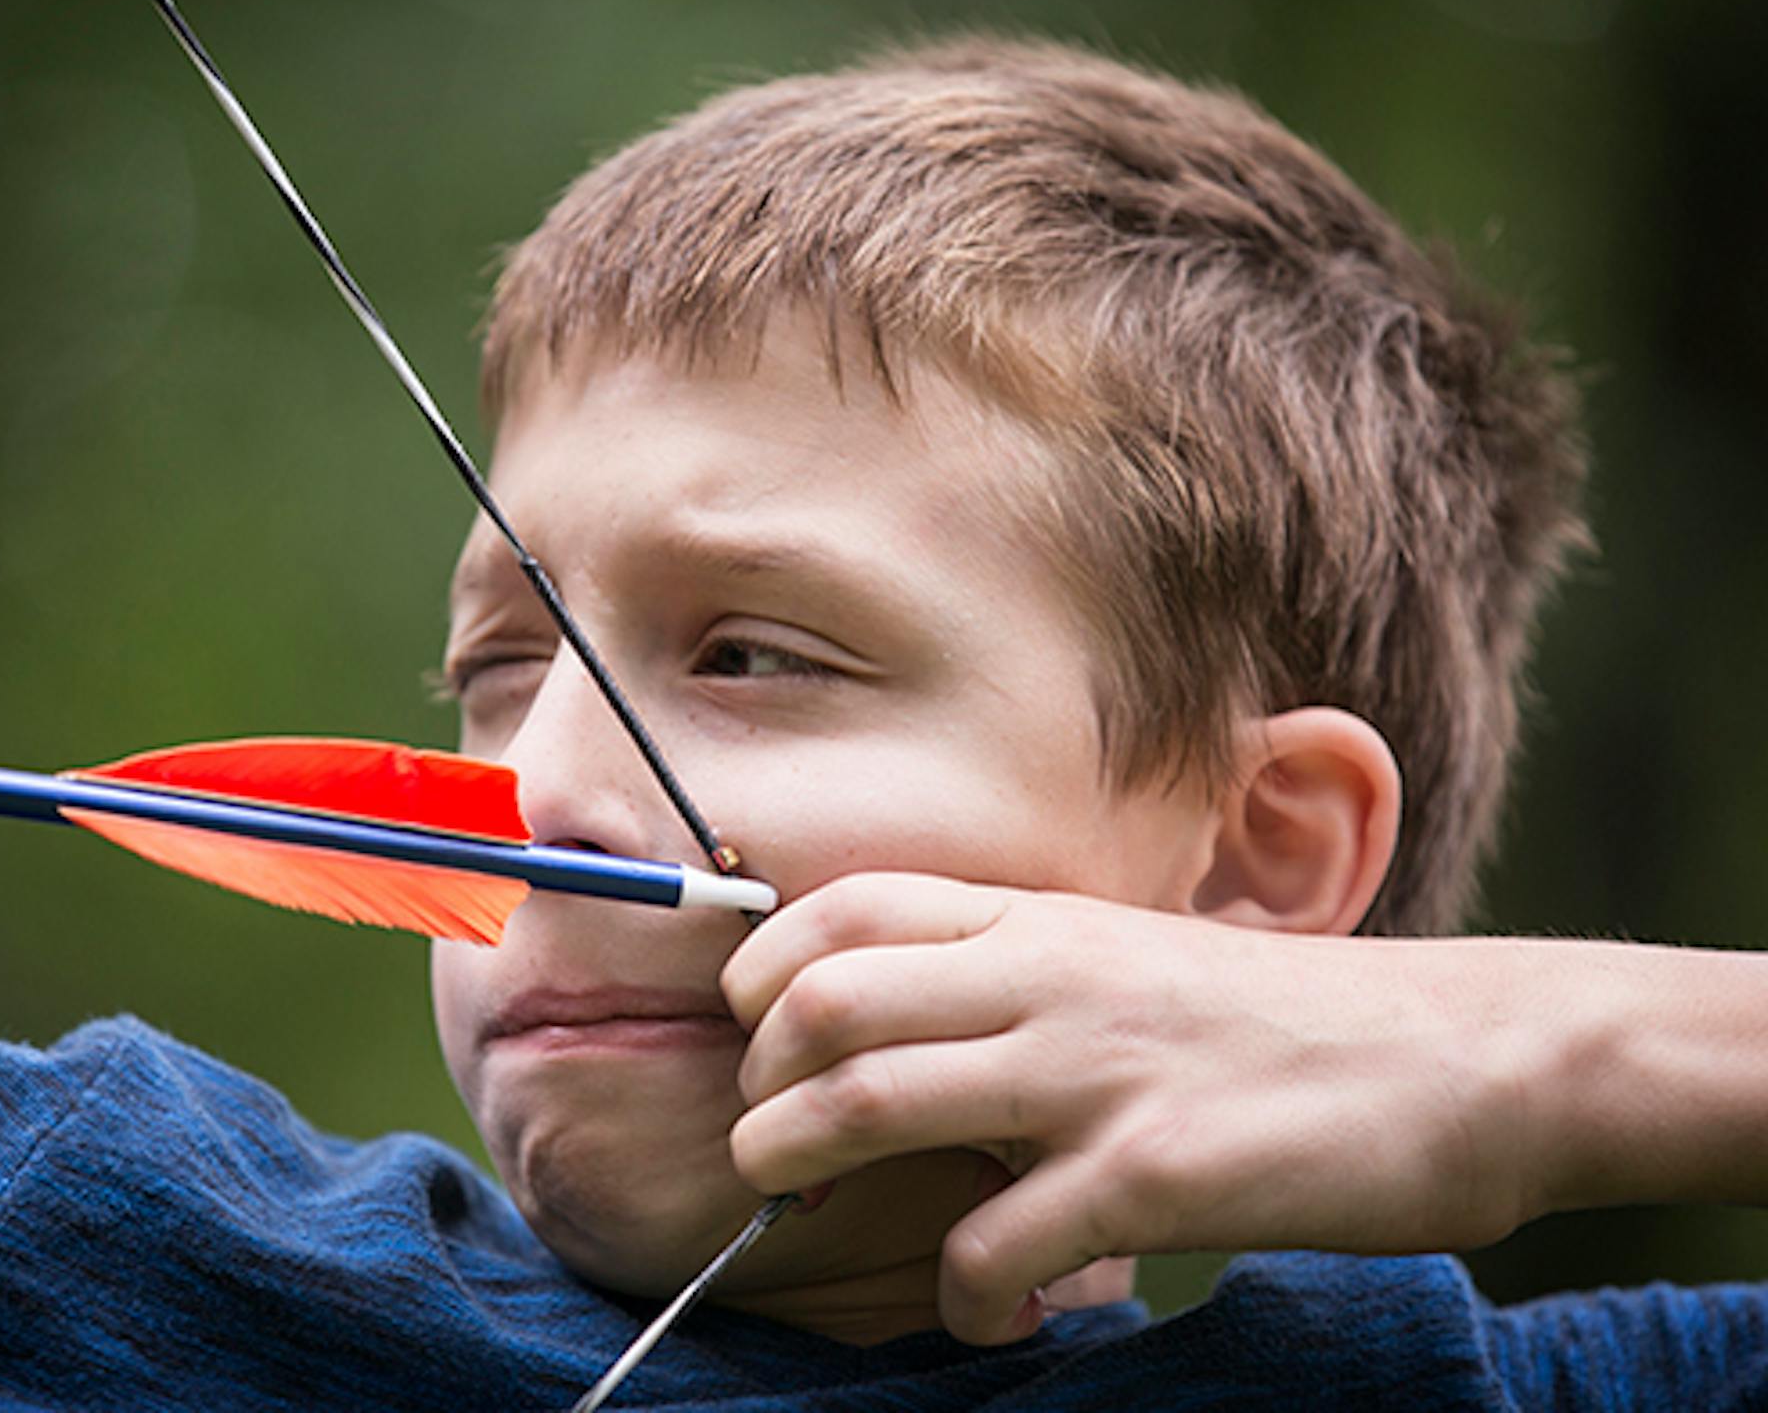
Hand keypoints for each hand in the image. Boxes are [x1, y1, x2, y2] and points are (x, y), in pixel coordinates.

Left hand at [721, 874, 1541, 1343]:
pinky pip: (992, 1245)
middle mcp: (1052, 979)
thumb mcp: (1139, 960)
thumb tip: (918, 1036)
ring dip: (798, 1163)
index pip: (849, 908)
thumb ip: (1027, 980)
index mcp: (1047, 922)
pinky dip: (958, 1295)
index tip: (751, 1027)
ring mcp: (1095, 1074)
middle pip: (827, 1003)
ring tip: (794, 1204)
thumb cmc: (1292, 1023)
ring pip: (870, 1104)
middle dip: (757, 1079)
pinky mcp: (1152, 1175)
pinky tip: (981, 1311)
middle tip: (762, 1135)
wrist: (1469, 1059)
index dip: (765, 965)